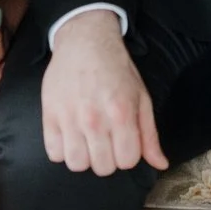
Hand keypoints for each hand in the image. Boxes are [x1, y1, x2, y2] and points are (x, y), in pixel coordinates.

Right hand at [39, 11, 166, 174]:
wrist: (85, 42)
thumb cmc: (116, 69)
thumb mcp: (141, 97)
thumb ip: (150, 134)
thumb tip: (161, 164)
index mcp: (121, 114)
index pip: (127, 161)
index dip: (128, 154)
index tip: (123, 141)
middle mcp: (95, 119)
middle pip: (103, 168)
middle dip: (108, 158)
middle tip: (106, 139)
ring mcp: (69, 118)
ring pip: (77, 164)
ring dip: (84, 157)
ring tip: (87, 140)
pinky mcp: (49, 115)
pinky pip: (54, 153)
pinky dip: (62, 150)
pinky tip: (70, 135)